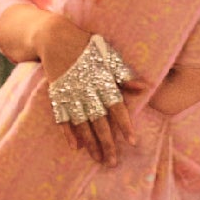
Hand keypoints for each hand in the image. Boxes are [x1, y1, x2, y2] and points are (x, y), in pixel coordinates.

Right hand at [6, 6, 128, 166]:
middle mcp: (86, 91)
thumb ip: (124, 74)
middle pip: (99, 121)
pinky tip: (74, 147)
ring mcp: (70, 94)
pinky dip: (68, 132)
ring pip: (82, 124)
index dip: (124, 125)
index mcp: (101, 81)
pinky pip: (62, 118)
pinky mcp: (57, 95)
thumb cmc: (86, 46)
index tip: (132, 142)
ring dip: (90, 143)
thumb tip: (145, 87)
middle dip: (107, 143)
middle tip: (113, 162)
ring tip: (97, 159)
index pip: (116, 107)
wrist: (54, 37)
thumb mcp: (108, 56)